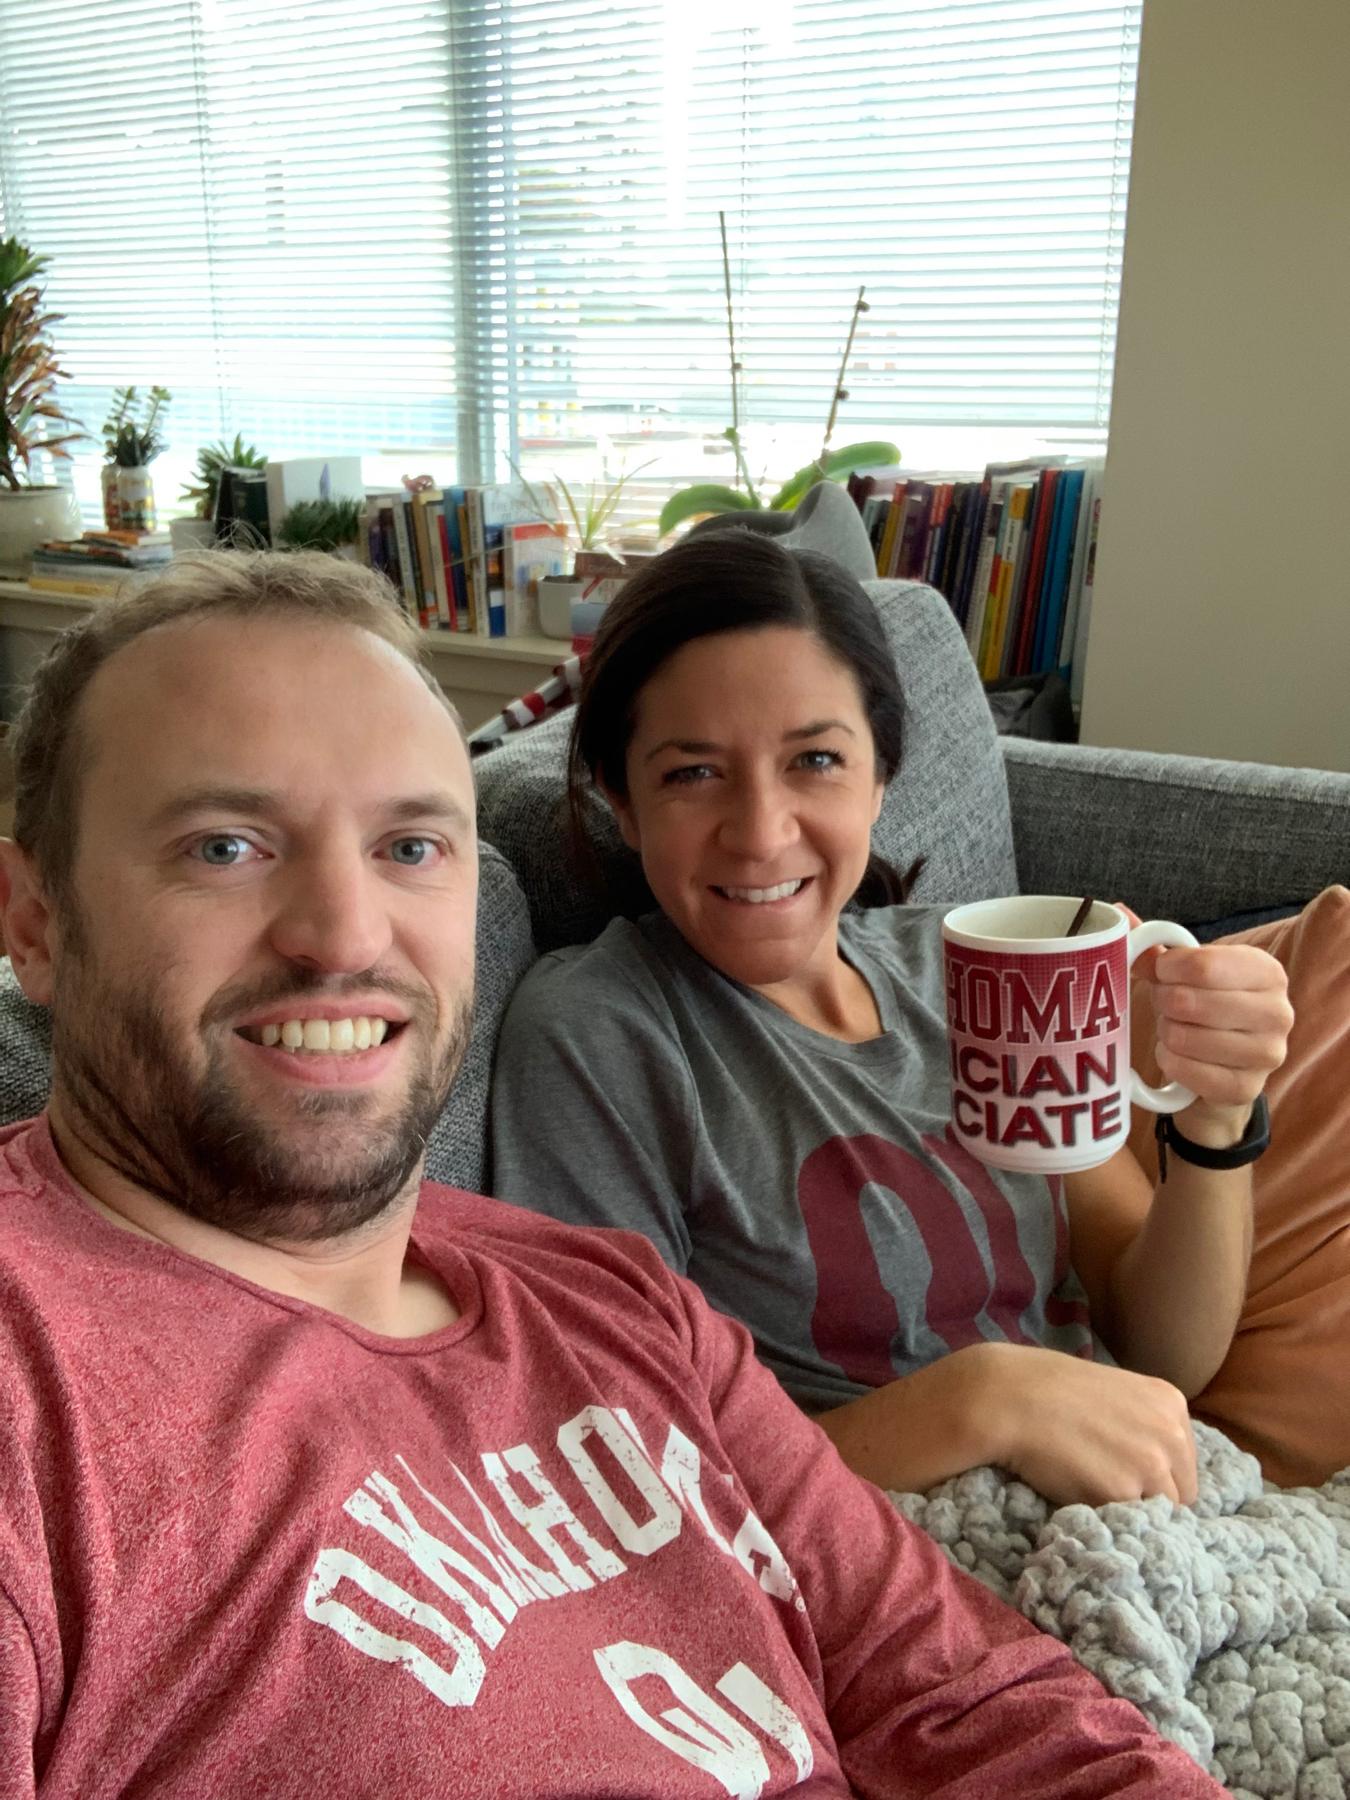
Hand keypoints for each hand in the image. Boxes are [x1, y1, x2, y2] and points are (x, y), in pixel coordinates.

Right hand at [977, 1342, 1197, 1506]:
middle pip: (1180, 1493)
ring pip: (1157, 1513)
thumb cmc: (1049, 1388)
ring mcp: (1151, 1464)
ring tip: (1090, 1490)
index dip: (1156, 1475)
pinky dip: (1107, 1516)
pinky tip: (1079, 1493)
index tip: (1124, 1473)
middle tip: (1105, 1485)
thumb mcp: (1116, 1393)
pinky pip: (1127, 1522)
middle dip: (1148, 1496)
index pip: (1184, 1463)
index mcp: (1171, 1404)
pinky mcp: (1123, 1492)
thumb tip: (1155, 1466)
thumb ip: (1143, 1425)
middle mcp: (1171, 1433)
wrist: (1008, 1397)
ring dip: (1129, 1510)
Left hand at [1119, 903, 1292, 1138]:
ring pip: (1183, 1037)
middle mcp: (1277, 1011)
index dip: (1166, 970)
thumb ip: (1155, 948)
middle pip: (1188, 1001)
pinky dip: (1170, 1062)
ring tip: (1177, 1031)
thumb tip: (1119, 915)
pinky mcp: (1246, 1088)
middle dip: (1164, 1003)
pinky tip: (1179, 1057)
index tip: (1162, 974)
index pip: (1200, 964)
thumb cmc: (1202, 1009)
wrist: (1221, 1069)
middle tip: (1168, 1007)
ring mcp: (1267, 1054)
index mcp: (1266, 972)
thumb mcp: (1185, 975)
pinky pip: (1185, 1070)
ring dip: (1167, 1034)